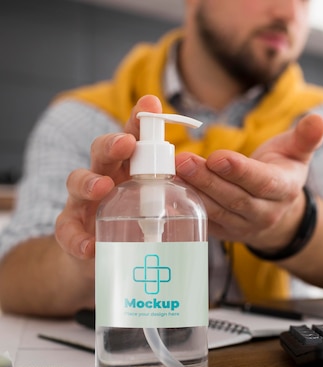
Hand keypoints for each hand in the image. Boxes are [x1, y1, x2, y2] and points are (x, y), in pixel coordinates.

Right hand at [54, 95, 162, 260]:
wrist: (105, 256)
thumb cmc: (135, 222)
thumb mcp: (158, 202)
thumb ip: (175, 187)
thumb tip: (205, 174)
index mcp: (128, 168)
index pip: (132, 138)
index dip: (139, 121)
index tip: (151, 104)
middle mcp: (104, 177)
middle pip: (102, 152)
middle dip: (112, 144)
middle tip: (126, 143)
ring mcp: (83, 202)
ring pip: (77, 182)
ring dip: (89, 183)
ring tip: (102, 188)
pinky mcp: (72, 230)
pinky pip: (68, 231)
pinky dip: (77, 238)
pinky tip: (89, 246)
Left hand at [175, 113, 322, 251]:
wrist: (278, 211)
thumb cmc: (283, 172)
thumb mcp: (297, 152)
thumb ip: (305, 137)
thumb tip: (318, 119)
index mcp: (284, 190)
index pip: (262, 182)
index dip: (240, 171)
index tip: (217, 157)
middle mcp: (265, 213)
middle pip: (234, 198)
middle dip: (207, 180)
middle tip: (182, 160)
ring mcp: (243, 227)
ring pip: (216, 210)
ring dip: (192, 191)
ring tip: (170, 171)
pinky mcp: (224, 233)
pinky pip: (203, 220)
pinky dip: (184, 205)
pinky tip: (167, 189)